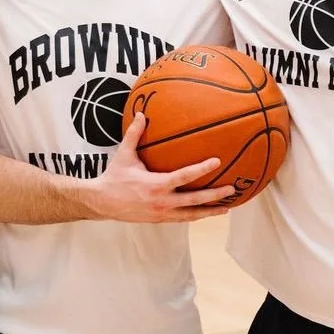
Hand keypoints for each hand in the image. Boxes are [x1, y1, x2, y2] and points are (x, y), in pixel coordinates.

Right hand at [85, 115, 233, 222]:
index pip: (183, 176)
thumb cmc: (114, 178)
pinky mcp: (160, 220)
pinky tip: (207, 213)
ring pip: (191, 215)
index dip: (201, 169)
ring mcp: (161, 213)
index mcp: (155, 185)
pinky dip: (196, 216)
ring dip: (210, 211)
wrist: (102, 203)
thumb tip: (140, 113)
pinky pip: (182, 218)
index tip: (216, 161)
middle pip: (194, 200)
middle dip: (214, 196)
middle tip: (231, 189)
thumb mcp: (124, 155)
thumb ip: (134, 135)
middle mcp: (161, 202)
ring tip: (227, 208)